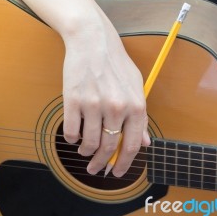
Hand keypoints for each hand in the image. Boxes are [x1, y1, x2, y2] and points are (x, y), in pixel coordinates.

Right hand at [0, 0, 149, 176]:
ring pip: (88, 143)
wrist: (93, 42)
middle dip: (101, 164)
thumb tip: (145, 142)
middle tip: (96, 169)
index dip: (124, 164)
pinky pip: (71, 132)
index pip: (131, 146)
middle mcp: (116, 108)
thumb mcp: (137, 88)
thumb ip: (140, 117)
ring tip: (85, 152)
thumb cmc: (117, 64)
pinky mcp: (73, 101)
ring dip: (86, 152)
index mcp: (135, 107)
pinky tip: (75, 136)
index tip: (117, 174)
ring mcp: (93, 105)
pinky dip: (72, 139)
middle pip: (107, 148)